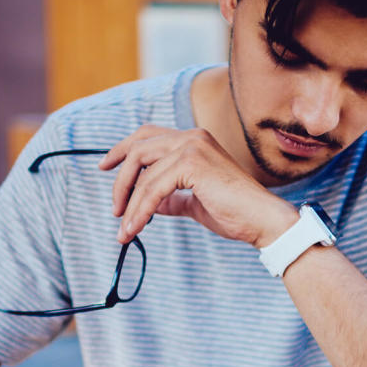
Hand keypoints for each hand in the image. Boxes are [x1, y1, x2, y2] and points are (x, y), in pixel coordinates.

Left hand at [99, 125, 297, 247]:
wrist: (262, 221)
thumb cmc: (234, 213)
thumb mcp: (194, 203)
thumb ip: (171, 198)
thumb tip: (149, 204)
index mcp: (194, 140)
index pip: (148, 136)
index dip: (122, 149)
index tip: (104, 167)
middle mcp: (192, 137)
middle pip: (138, 147)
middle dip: (120, 178)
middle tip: (114, 208)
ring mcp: (192, 147)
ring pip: (143, 173)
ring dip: (129, 204)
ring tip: (125, 230)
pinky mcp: (192, 164)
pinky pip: (153, 189)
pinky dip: (140, 210)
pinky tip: (134, 228)